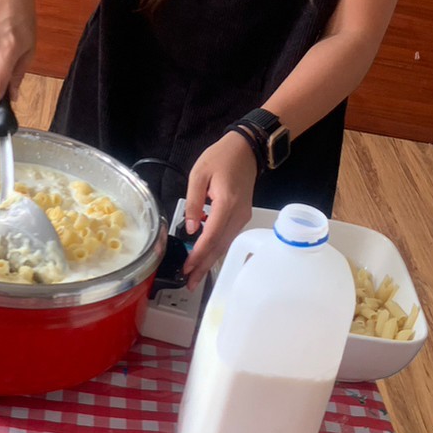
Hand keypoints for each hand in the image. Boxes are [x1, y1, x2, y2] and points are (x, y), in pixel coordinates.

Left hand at [181, 133, 256, 288]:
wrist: (246, 150)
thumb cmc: (221, 157)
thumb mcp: (199, 173)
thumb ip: (193, 202)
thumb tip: (189, 228)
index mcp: (226, 203)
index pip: (211, 236)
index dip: (198, 255)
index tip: (186, 268)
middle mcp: (237, 214)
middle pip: (219, 246)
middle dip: (203, 266)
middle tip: (189, 282)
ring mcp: (242, 216)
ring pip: (225, 245)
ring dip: (210, 261)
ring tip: (195, 275)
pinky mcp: (241, 216)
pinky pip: (228, 237)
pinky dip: (216, 250)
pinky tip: (206, 257)